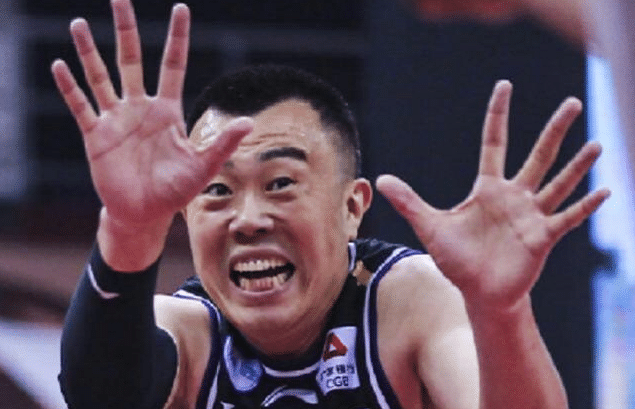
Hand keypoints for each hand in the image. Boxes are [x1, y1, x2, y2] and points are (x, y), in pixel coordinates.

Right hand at [51, 0, 252, 228]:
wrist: (144, 214)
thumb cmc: (176, 191)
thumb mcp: (202, 167)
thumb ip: (222, 144)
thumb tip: (250, 123)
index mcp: (167, 110)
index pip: (173, 64)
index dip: (177, 37)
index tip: (181, 8)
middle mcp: (140, 108)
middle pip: (131, 59)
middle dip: (126, 29)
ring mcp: (116, 119)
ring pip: (101, 77)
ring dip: (89, 51)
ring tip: (80, 24)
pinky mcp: (96, 136)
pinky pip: (81, 107)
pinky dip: (70, 88)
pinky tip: (60, 65)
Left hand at [377, 80, 608, 310]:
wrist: (478, 292)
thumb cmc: (456, 259)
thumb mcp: (430, 227)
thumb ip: (409, 202)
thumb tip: (379, 180)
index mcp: (487, 188)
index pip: (494, 142)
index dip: (498, 114)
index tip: (504, 85)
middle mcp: (514, 196)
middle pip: (538, 156)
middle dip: (554, 130)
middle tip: (573, 102)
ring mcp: (531, 216)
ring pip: (558, 183)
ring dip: (577, 165)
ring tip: (596, 144)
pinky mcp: (543, 238)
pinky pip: (567, 218)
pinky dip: (584, 206)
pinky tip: (604, 190)